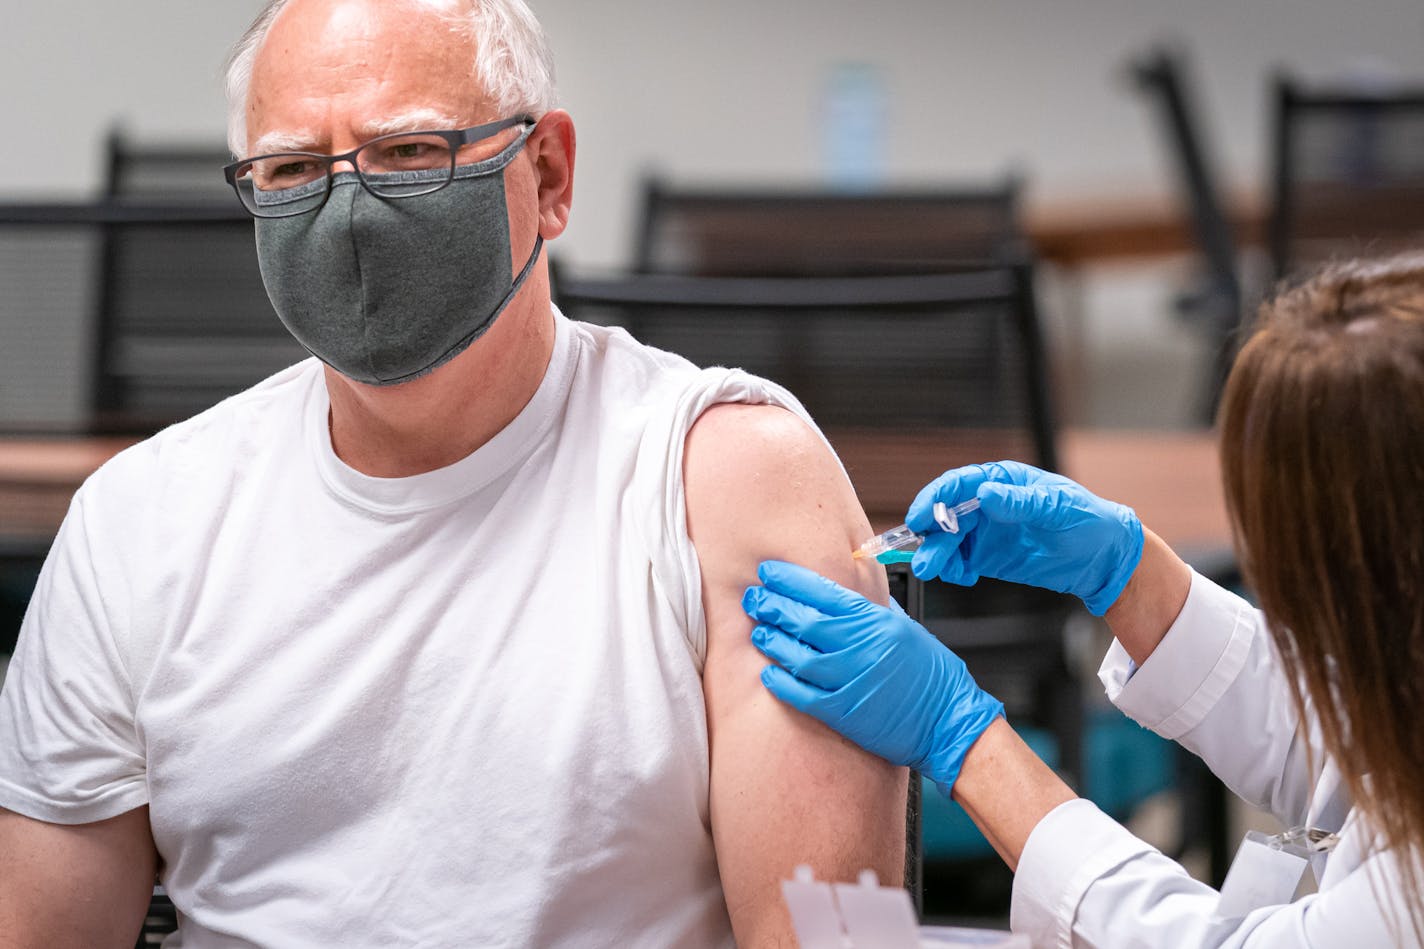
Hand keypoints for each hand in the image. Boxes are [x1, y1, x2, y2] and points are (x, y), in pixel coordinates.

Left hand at [742, 560, 1003, 794]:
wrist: (949, 720)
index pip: (822, 591)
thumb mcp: (904, 628)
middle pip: (804, 620)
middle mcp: (861, 646)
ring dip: (772, 641)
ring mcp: (852, 680)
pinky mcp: (845, 712)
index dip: (790, 579)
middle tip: (753, 599)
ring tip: (759, 631)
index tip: (768, 572)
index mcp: (876, 621)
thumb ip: (871, 608)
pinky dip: (781, 682)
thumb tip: (843, 586)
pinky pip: (803, 694)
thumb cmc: (930, 673)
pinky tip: (768, 672)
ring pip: (798, 655)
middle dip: (773, 605)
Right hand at [907, 461, 1143, 615]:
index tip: (921, 517)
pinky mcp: (988, 558)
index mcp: (1002, 481)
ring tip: (933, 570)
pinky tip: (962, 576)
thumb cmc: (1088, 521)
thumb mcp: (1057, 508)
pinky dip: (953, 569)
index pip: (958, 484)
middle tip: (924, 556)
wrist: (1104, 559)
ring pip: (947, 540)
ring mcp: (986, 532)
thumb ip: (1020, 502)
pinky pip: (960, 562)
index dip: (935, 498)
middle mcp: (987, 504)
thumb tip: (986, 493)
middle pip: (945, 514)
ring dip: (937, 554)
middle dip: (930, 534)